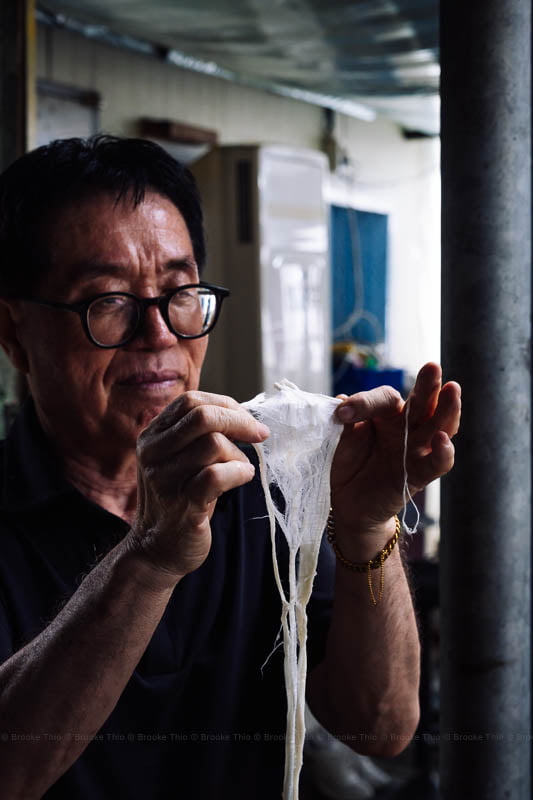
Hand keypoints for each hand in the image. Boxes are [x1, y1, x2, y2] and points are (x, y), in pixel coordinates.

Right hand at [127, 391, 268, 582]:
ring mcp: (165, 479)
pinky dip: (239, 472)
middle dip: (239, 421)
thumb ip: (200, 435)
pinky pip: (216, 475)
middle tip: (259, 435)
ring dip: (238, 453)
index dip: (225, 405)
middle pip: (202, 416)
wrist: (157, 549)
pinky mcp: (182, 505)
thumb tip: (244, 416)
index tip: (247, 420)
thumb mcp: (181, 459)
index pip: (190, 401)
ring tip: (240, 468)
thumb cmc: (179, 498)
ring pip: (213, 444)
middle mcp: (153, 453)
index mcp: (152, 436)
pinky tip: (243, 477)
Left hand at [331, 362, 460, 539]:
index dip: (365, 402)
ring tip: (452, 389)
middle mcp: (405, 427)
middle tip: (432, 367)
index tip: (341, 413)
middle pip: (422, 402)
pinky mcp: (420, 474)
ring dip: (447, 408)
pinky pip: (437, 463)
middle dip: (428, 384)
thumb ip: (345, 424)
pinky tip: (443, 439)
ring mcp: (415, 449)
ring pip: (438, 426)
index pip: (385, 398)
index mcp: (386, 413)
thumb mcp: (339, 441)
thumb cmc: (346, 464)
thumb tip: (342, 400)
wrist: (347, 503)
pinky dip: (443, 452)